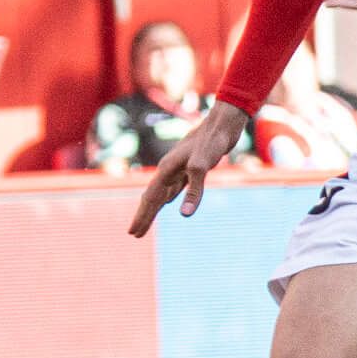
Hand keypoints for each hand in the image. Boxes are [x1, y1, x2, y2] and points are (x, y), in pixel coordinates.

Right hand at [129, 100, 249, 236]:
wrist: (222, 123)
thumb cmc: (212, 141)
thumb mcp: (203, 166)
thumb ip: (194, 191)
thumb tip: (185, 214)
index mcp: (167, 170)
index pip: (151, 199)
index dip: (143, 217)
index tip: (133, 233)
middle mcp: (168, 169)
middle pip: (152, 197)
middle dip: (144, 216)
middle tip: (134, 234)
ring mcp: (178, 168)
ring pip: (162, 193)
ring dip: (154, 208)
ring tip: (146, 223)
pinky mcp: (190, 167)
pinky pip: (174, 187)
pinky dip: (169, 197)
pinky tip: (169, 202)